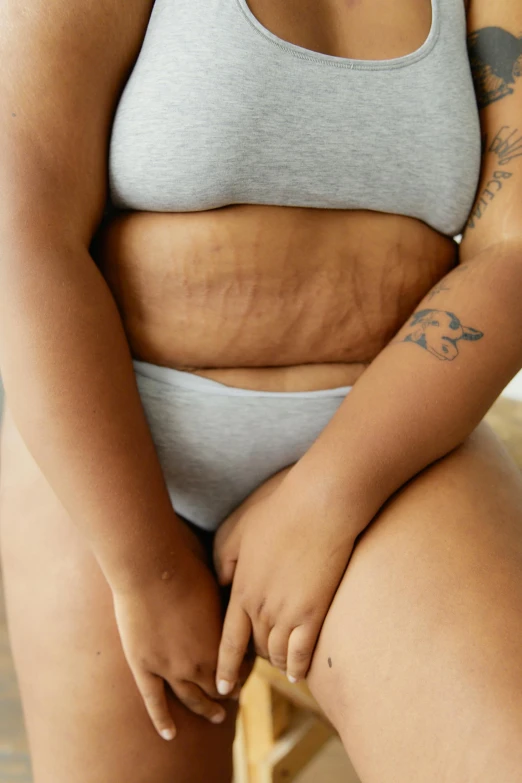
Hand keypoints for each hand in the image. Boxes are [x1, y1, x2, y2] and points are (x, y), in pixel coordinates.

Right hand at [112, 539, 248, 740]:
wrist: (151, 565)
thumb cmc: (188, 566)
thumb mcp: (221, 585)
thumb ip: (230, 603)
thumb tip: (245, 599)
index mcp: (222, 643)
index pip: (240, 666)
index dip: (244, 667)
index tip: (245, 666)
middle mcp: (200, 663)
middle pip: (218, 686)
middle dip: (229, 690)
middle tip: (234, 693)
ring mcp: (170, 668)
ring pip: (191, 698)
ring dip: (205, 709)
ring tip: (216, 716)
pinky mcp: (144, 666)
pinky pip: (154, 701)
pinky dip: (162, 720)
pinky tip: (170, 734)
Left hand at [213, 467, 358, 693]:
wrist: (318, 505)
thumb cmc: (277, 511)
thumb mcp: (238, 531)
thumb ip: (226, 561)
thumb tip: (222, 585)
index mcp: (242, 589)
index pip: (228, 639)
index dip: (224, 666)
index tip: (222, 686)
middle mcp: (261, 608)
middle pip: (255, 648)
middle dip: (254, 660)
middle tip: (257, 668)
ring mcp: (288, 613)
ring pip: (278, 653)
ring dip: (277, 662)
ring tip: (279, 666)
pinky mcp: (314, 612)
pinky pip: (302, 652)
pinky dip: (299, 666)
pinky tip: (298, 673)